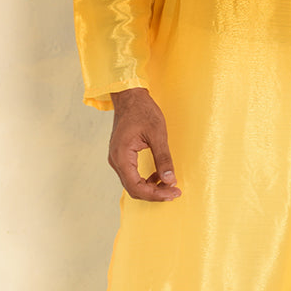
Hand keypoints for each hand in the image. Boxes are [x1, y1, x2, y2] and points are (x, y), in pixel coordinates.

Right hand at [109, 87, 180, 201]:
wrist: (130, 96)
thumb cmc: (143, 111)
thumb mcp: (158, 134)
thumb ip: (164, 159)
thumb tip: (171, 180)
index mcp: (122, 156)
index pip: (136, 187)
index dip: (156, 194)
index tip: (173, 193)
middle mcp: (116, 160)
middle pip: (133, 189)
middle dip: (154, 194)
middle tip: (174, 192)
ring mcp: (117, 159)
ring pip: (132, 184)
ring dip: (150, 188)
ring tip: (169, 185)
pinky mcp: (121, 156)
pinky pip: (132, 175)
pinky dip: (145, 180)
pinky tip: (158, 176)